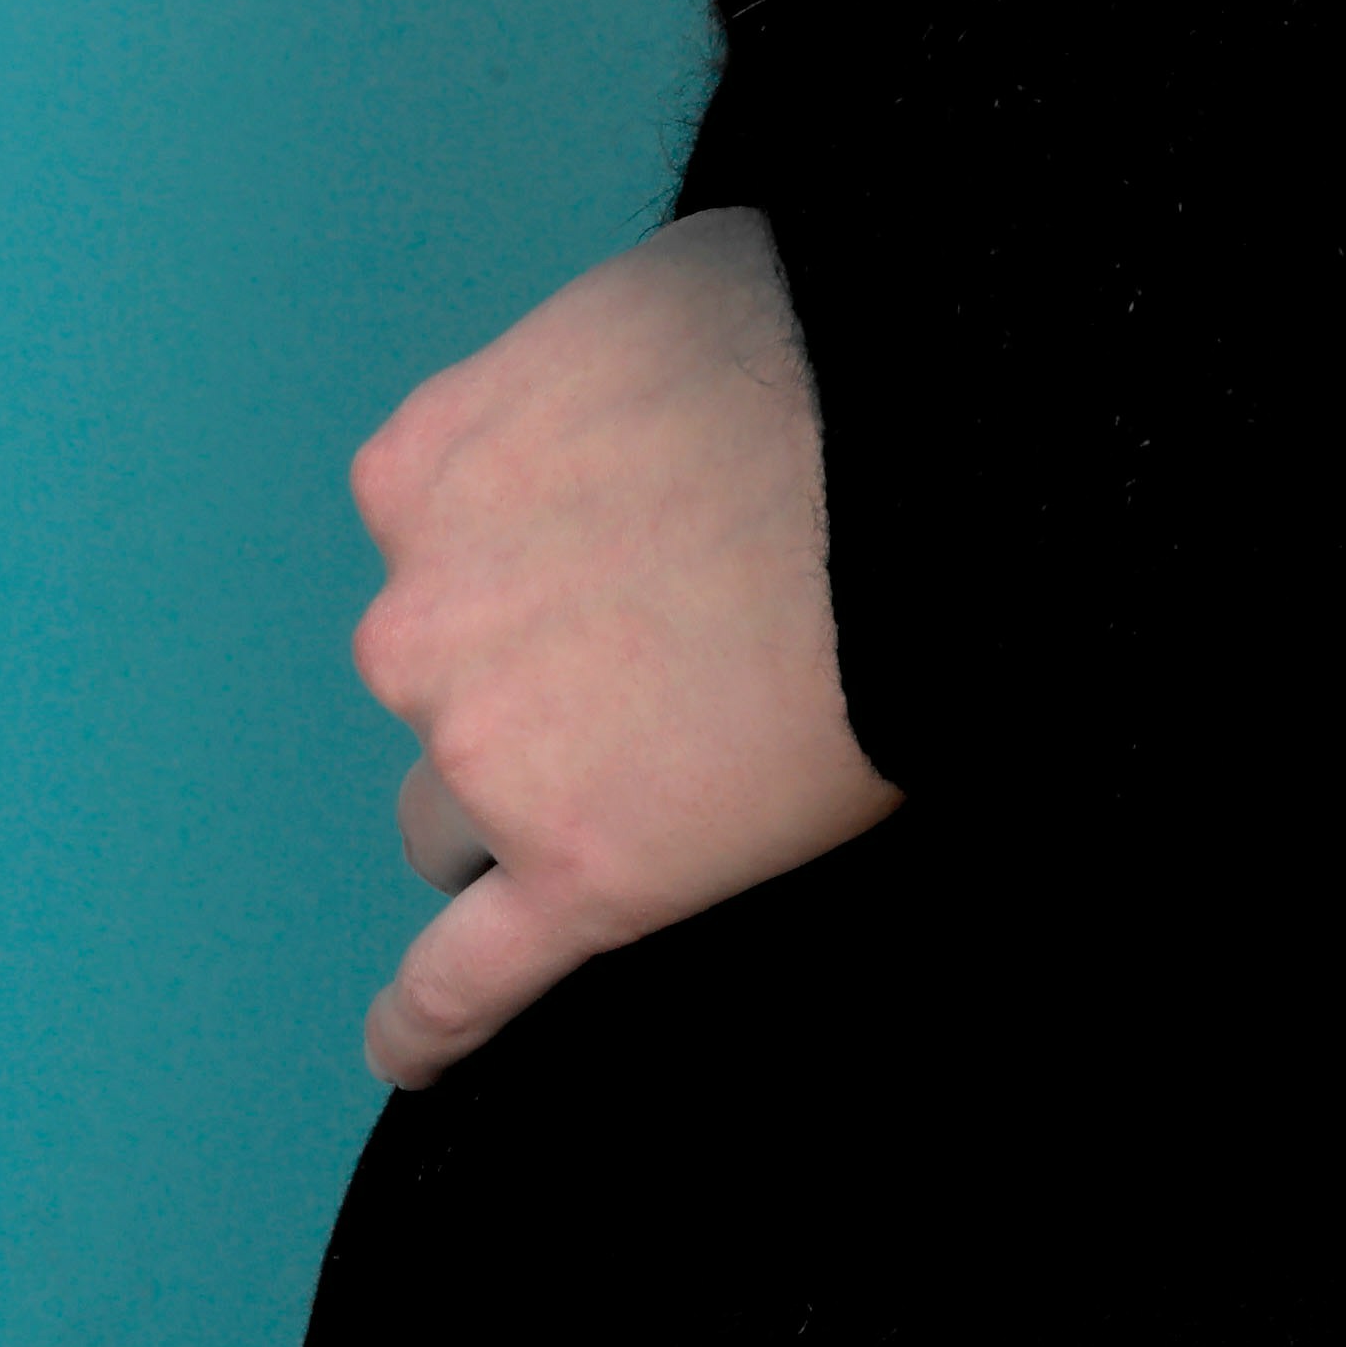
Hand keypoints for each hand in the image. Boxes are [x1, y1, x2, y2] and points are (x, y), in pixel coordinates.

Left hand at [344, 205, 899, 1085]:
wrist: (930, 457)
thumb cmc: (820, 345)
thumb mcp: (650, 299)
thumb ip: (581, 385)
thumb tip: (618, 418)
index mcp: (426, 466)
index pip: (430, 538)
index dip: (522, 553)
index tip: (604, 552)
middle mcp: (424, 615)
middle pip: (436, 684)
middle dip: (520, 674)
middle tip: (660, 648)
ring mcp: (492, 755)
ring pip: (452, 815)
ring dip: (517, 803)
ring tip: (643, 781)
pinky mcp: (581, 873)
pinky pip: (463, 979)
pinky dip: (429, 1024)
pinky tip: (415, 1048)